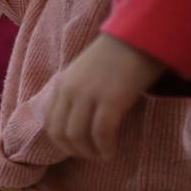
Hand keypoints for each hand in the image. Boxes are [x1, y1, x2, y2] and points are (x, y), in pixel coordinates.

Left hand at [44, 34, 165, 159]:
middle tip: (91, 155)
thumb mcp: (86, 71)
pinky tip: (111, 152)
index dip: (61, 142)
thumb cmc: (118, 55)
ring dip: (89, 152)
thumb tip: (76, 121)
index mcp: (63, 83)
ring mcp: (89, 94)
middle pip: (62, 133)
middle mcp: (71, 89)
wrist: (140, 35)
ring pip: (78, 136)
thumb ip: (77, 92)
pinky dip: (104, 148)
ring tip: (103, 155)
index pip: (50, 122)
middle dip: (75, 151)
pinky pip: (101, 133)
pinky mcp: (111, 99)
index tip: (77, 148)